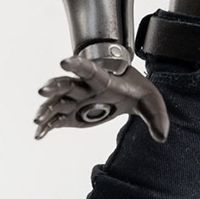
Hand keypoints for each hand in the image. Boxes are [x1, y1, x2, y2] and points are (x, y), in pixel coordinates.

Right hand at [34, 58, 168, 142]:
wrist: (128, 92)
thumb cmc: (138, 92)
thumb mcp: (151, 101)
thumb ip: (157, 117)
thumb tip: (162, 137)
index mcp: (103, 80)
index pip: (89, 70)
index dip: (77, 66)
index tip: (64, 62)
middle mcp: (85, 87)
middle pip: (66, 85)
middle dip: (54, 87)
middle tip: (42, 91)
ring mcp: (76, 101)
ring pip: (57, 102)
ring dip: (46, 109)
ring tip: (37, 121)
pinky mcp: (72, 114)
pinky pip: (56, 119)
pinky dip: (47, 126)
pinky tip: (39, 135)